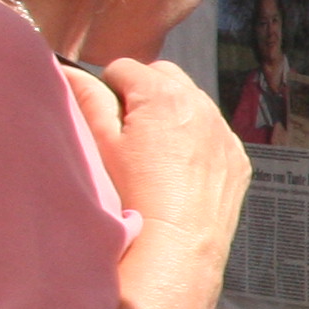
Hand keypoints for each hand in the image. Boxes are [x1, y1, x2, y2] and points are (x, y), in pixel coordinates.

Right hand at [78, 59, 248, 262]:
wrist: (178, 240)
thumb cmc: (133, 191)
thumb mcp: (102, 141)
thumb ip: (87, 98)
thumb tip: (70, 72)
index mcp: (162, 93)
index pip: (123, 68)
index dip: (108, 89)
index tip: (107, 117)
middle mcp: (200, 104)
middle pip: (162, 76)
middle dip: (143, 93)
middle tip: (128, 130)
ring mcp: (224, 130)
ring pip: (192, 102)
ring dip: (172, 113)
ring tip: (154, 152)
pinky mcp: (237, 156)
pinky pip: (215, 132)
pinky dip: (198, 139)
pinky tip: (180, 168)